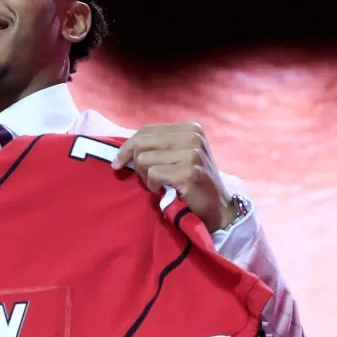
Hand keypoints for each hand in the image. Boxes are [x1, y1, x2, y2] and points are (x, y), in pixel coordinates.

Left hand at [111, 123, 235, 231]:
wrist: (218, 208)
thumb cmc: (192, 183)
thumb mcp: (178, 156)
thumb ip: (157, 146)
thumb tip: (124, 148)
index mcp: (190, 128)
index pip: (146, 130)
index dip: (127, 146)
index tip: (117, 162)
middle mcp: (193, 136)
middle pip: (142, 143)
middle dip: (136, 163)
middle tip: (147, 179)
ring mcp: (193, 153)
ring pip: (144, 159)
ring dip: (147, 178)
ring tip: (161, 185)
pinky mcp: (190, 171)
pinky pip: (154, 175)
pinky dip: (154, 186)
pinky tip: (165, 191)